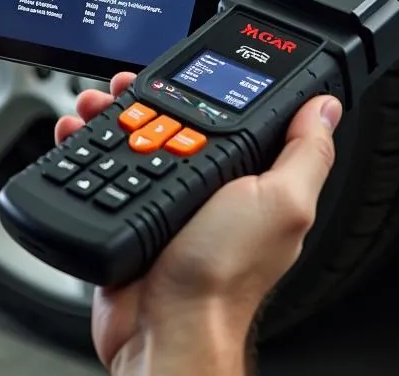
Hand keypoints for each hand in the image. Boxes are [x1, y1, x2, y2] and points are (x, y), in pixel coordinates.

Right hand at [56, 75, 341, 374]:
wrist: (164, 327)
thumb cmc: (223, 276)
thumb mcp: (281, 205)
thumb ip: (305, 155)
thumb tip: (325, 109)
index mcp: (243, 181)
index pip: (218, 116)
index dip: (192, 86)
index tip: (167, 70)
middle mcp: (202, 190)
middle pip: (163, 121)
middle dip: (135, 97)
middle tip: (117, 88)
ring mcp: (159, 202)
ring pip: (124, 140)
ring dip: (102, 116)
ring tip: (91, 106)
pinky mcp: (123, 217)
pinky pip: (97, 171)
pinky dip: (79, 148)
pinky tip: (73, 136)